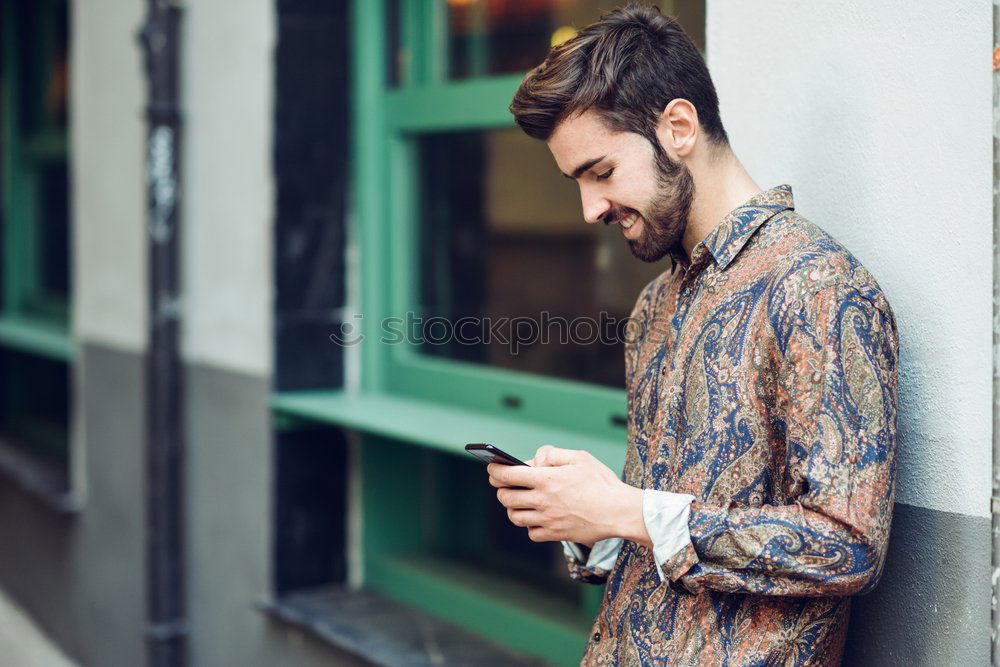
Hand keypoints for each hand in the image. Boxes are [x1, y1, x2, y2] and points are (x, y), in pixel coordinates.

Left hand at [486, 445, 645, 546]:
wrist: (619, 511)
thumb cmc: (601, 482)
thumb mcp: (579, 457)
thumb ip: (552, 454)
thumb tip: (535, 460)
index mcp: (546, 479)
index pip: (508, 475)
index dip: (495, 471)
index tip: (492, 469)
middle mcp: (542, 501)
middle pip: (506, 497)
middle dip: (501, 489)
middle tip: (504, 484)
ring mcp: (547, 520)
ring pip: (515, 517)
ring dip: (512, 508)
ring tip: (518, 501)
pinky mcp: (555, 534)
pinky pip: (531, 533)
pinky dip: (529, 526)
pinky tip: (536, 517)